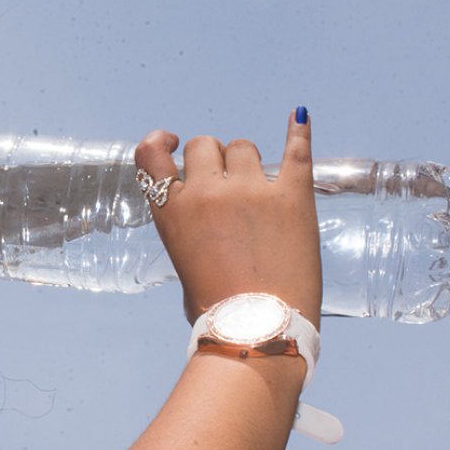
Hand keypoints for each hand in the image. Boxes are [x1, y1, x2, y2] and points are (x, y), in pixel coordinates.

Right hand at [134, 110, 322, 328]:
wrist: (260, 330)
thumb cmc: (219, 312)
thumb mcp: (183, 264)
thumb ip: (189, 229)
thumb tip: (208, 221)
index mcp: (172, 211)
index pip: (151, 154)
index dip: (161, 143)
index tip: (173, 143)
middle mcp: (206, 192)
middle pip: (205, 146)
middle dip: (213, 160)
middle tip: (226, 185)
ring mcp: (250, 191)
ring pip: (244, 147)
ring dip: (247, 162)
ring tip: (258, 189)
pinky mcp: (292, 196)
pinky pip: (296, 152)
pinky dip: (298, 133)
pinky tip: (299, 118)